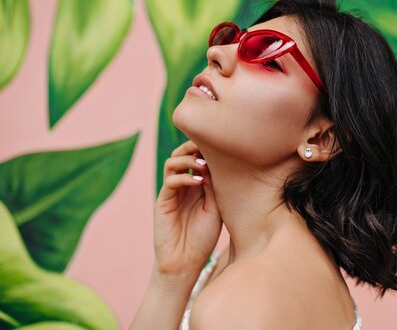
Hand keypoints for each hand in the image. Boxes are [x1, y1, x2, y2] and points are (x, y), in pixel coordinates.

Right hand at [153, 140, 222, 278]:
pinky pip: (170, 181)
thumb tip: (215, 163)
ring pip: (172, 163)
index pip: (197, 157)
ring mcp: (172, 192)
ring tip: (204, 164)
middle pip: (181, 154)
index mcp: (197, 185)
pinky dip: (184, 177)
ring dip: (187, 158)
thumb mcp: (215, 208)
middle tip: (208, 146)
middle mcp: (183, 185)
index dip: (206, 149)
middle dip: (193, 146)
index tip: (222, 145)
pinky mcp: (163, 202)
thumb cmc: (204, 238)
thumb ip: (213, 186)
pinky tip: (198, 181)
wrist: (186, 262)